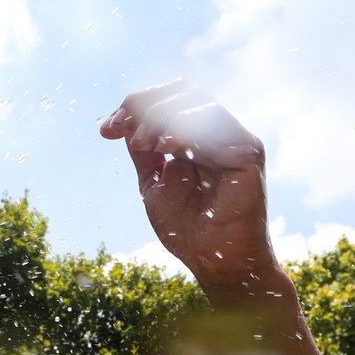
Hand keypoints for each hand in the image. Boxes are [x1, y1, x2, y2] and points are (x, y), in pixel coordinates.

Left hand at [99, 82, 276, 289]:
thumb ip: (144, 151)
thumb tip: (122, 119)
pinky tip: (164, 146)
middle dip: (143, 105)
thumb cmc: (188, 230)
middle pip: (182, 92)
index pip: (170, 101)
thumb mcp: (154, 183)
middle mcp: (219, 135)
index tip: (107, 129)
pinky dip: (182, 129)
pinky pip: (214, 125)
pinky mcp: (247, 153)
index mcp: (199, 140)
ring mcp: (235, 141)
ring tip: (143, 142)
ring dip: (160, 116)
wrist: (214, 262)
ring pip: (196, 101)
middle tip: (120, 128)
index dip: (136, 105)